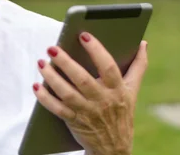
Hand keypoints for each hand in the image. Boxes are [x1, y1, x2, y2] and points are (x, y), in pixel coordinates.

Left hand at [33, 33, 148, 154]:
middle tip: (52, 47)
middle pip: (82, 79)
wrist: (114, 148)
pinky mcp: (74, 121)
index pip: (108, 67)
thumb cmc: (121, 110)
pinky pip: (57, 109)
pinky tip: (36, 85)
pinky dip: (45, 98)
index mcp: (117, 89)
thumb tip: (143, 43)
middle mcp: (102, 100)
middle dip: (66, 62)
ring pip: (67, 93)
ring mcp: (87, 111)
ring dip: (51, 78)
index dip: (97, 50)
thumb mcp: (132, 90)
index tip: (83, 35)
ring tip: (41, 62)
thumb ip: (138, 66)